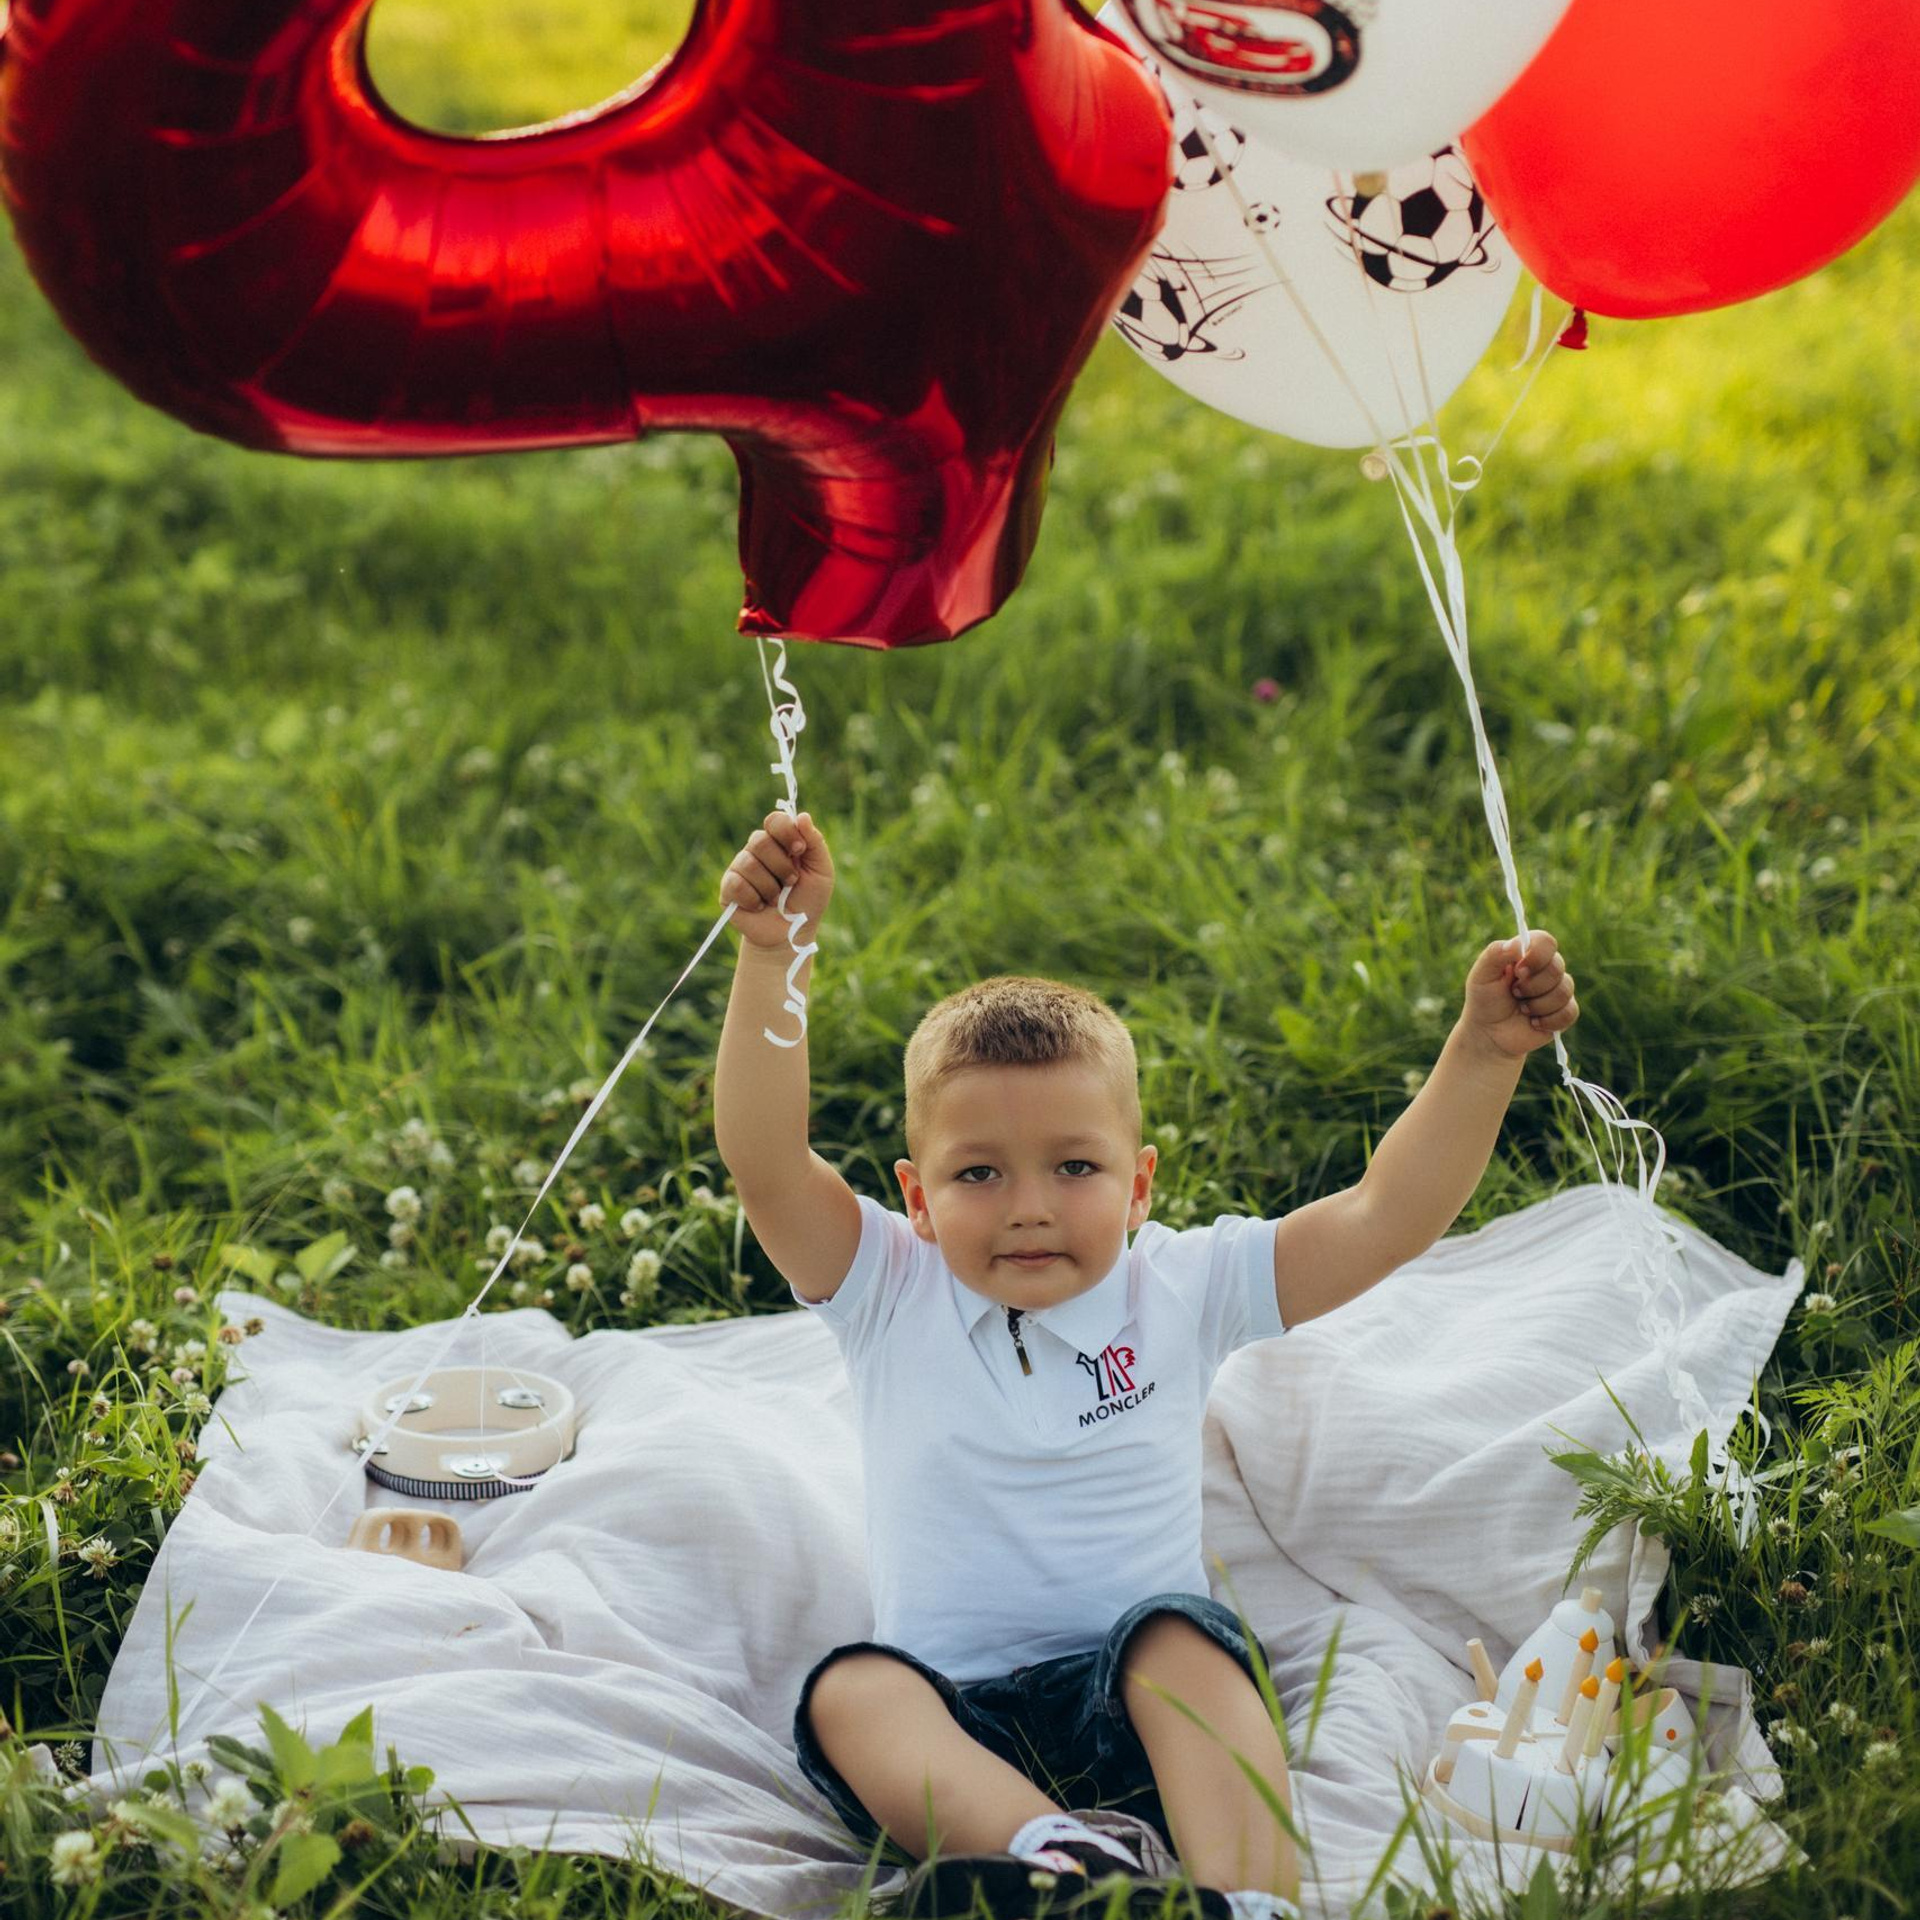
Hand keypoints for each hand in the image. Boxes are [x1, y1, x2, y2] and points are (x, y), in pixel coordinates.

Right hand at [721, 809, 835, 949]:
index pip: (774, 820)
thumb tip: (801, 815)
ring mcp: (740, 868)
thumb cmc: (808, 902)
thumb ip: (815, 842)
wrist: (792, 934)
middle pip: (759, 840)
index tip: (799, 850)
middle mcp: (757, 851)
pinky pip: (736, 883)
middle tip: (791, 882)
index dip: (785, 832)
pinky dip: (753, 898)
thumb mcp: (821, 871)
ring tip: (776, 899)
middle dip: (781, 866)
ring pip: (748, 863)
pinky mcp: (728, 889)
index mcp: (780, 843)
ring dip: (770, 886)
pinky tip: (760, 906)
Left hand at [1462, 930, 1577, 1059]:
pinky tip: (1533, 1023)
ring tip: (1521, 1008)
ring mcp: (1557, 990)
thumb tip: (1518, 944)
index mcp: (1527, 954)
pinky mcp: (1564, 1012)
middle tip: (1514, 993)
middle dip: (1531, 986)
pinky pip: (1570, 1012)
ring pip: (1564, 991)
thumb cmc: (1484, 1000)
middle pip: (1557, 967)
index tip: (1518, 971)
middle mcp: (1546, 969)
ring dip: (1537, 1005)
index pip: (1545, 942)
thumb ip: (1495, 953)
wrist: (1489, 1034)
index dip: (1536, 955)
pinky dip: (1548, 1021)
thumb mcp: (1481, 975)